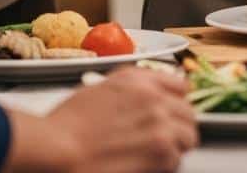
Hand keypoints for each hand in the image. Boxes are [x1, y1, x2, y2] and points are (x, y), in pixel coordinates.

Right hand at [8, 66, 197, 171]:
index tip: (172, 111)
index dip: (175, 101)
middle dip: (178, 126)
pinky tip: (145, 165)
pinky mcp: (160, 157)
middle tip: (163, 137)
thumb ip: (135, 84)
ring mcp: (162, 129)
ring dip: (174, 147)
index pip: (181, 87)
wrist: (57, 150)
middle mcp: (157, 102)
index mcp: (143, 83)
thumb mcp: (104, 87)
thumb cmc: (69, 123)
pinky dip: (164, 166)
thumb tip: (155, 89)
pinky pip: (175, 162)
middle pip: (188, 114)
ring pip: (187, 139)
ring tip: (153, 154)